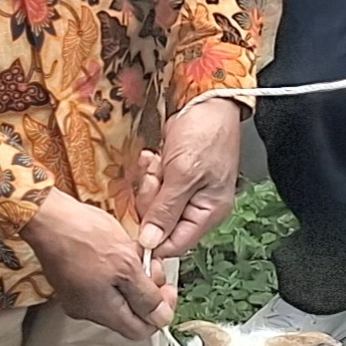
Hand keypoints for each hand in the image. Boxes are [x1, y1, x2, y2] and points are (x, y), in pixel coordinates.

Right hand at [23, 189, 174, 340]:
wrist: (49, 218)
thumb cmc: (84, 237)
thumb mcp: (127, 266)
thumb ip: (146, 297)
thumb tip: (161, 320)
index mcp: (101, 311)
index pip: (140, 331)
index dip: (160, 312)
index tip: (167, 288)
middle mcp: (87, 310)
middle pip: (131, 313)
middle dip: (148, 289)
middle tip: (151, 264)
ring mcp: (78, 296)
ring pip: (120, 295)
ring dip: (135, 276)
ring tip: (133, 252)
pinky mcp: (74, 280)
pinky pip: (106, 283)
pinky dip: (119, 269)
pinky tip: (120, 250)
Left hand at [137, 95, 245, 262]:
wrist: (206, 100)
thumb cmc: (205, 134)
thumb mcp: (183, 175)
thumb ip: (165, 211)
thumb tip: (150, 244)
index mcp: (208, 212)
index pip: (175, 245)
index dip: (153, 238)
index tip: (137, 223)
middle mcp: (197, 206)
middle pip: (159, 225)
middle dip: (150, 200)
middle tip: (157, 178)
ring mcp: (185, 191)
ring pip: (152, 204)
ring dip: (149, 183)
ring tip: (158, 163)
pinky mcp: (173, 176)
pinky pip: (152, 186)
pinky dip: (149, 171)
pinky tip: (156, 157)